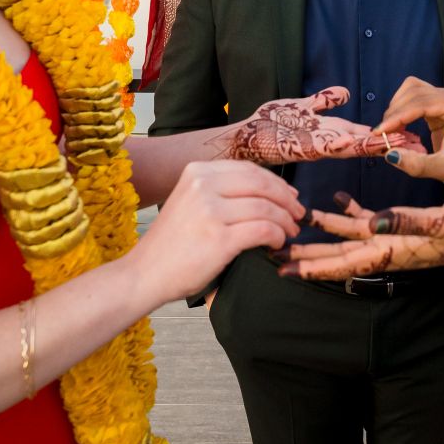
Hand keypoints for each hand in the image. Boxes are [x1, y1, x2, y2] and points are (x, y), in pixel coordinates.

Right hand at [131, 160, 304, 303]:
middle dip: (287, 199)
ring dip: (285, 220)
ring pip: (266, 207)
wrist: (145, 274)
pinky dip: (276, 235)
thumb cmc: (172, 243)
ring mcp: (210, 211)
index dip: (276, 182)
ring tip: (290, 231)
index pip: (249, 169)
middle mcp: (203, 185)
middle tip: (299, 213)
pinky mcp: (219, 239)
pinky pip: (263, 229)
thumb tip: (267, 189)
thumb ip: (219, 190)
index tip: (290, 195)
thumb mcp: (190, 201)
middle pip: (262, 184)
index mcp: (196, 172)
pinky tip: (276, 243)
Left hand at [213, 87, 425, 164]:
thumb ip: (323, 101)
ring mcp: (314, 146)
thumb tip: (345, 93)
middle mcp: (326, 141)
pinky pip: (322, 146)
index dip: (388, 134)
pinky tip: (354, 142)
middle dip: (390, 143)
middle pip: (364, 142)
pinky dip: (338, 144)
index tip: (413, 134)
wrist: (242, 139)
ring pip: (350, 146)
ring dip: (373, 145)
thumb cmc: (269, 125)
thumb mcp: (300, 107)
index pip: (364, 133)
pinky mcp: (299, 148)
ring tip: (396, 143)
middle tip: (419, 145)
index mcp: (329, 132)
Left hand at [277, 190, 443, 283]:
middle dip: (305, 255)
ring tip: (292, 227)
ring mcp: (395, 236)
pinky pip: (368, 221)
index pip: (345, 262)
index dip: (314, 266)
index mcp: (394, 250)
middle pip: (337, 254)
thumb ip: (409, 221)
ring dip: (320, 233)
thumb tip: (375, 222)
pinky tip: (334, 201)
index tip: (285, 269)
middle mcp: (388, 247)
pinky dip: (349, 213)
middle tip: (271, 254)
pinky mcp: (403, 225)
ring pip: (347, 238)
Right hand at [374, 78, 443, 193]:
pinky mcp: (439, 104)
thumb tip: (389, 154)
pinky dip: (401, 111)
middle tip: (381, 136)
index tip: (380, 132)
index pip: (421, 103)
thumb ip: (417, 164)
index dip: (397, 116)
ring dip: (396, 109)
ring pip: (410, 91)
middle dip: (394, 113)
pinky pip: (413, 99)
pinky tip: (398, 128)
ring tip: (389, 133)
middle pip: (413, 92)